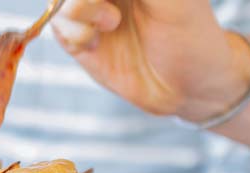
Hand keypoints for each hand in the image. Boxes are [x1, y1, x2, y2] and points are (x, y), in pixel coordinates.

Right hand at [49, 0, 249, 120]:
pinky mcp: (80, 39)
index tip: (112, 2)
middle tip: (113, 15)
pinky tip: (98, 43)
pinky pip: (58, 25)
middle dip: (85, 0)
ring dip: (80, 10)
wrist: (186, 87)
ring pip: (60, 0)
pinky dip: (75, 33)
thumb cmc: (191, 35)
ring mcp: (92, 11)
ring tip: (111, 23)